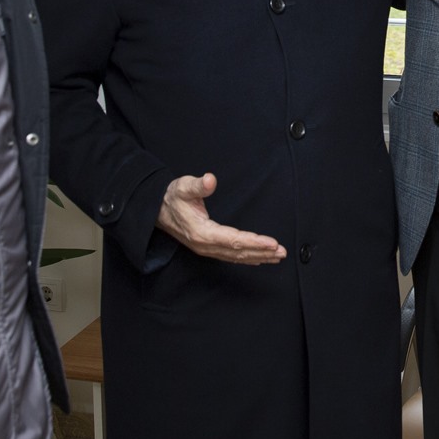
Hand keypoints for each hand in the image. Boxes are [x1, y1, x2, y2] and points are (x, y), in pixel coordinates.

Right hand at [156, 173, 285, 264]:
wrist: (156, 210)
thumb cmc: (172, 197)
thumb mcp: (182, 187)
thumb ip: (197, 185)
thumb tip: (210, 179)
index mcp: (202, 233)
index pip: (234, 240)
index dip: (254, 242)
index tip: (272, 243)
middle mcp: (205, 245)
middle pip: (238, 252)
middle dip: (262, 252)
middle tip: (282, 252)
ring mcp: (207, 249)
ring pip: (236, 257)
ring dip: (258, 257)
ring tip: (277, 256)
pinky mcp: (208, 247)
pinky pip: (231, 256)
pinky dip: (247, 258)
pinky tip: (259, 259)